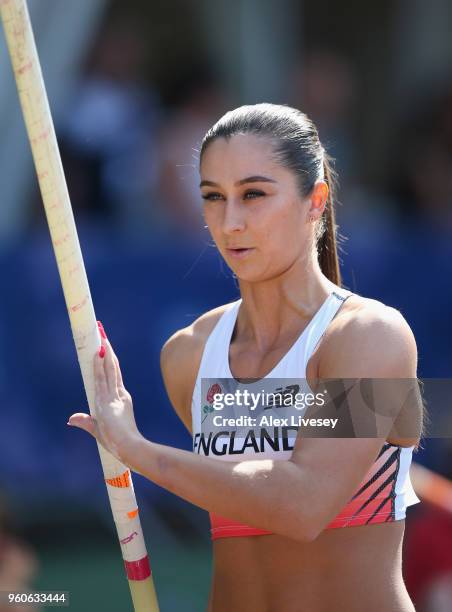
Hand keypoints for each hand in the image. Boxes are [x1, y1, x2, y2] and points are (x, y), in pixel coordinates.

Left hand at [67, 322, 142, 463]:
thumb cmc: (118, 443)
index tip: (106, 349)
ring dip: (105, 352)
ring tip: (102, 338)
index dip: (110, 361)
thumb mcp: (97, 430)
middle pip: (113, 367)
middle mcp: (119, 393)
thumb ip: (85, 422)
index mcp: (121, 399)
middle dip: (108, 351)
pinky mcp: (108, 398)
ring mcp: (114, 394)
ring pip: (109, 368)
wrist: (130, 447)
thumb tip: (70, 419)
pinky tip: (98, 353)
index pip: (114, 376)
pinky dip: (100, 364)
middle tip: (104, 336)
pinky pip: (103, 376)